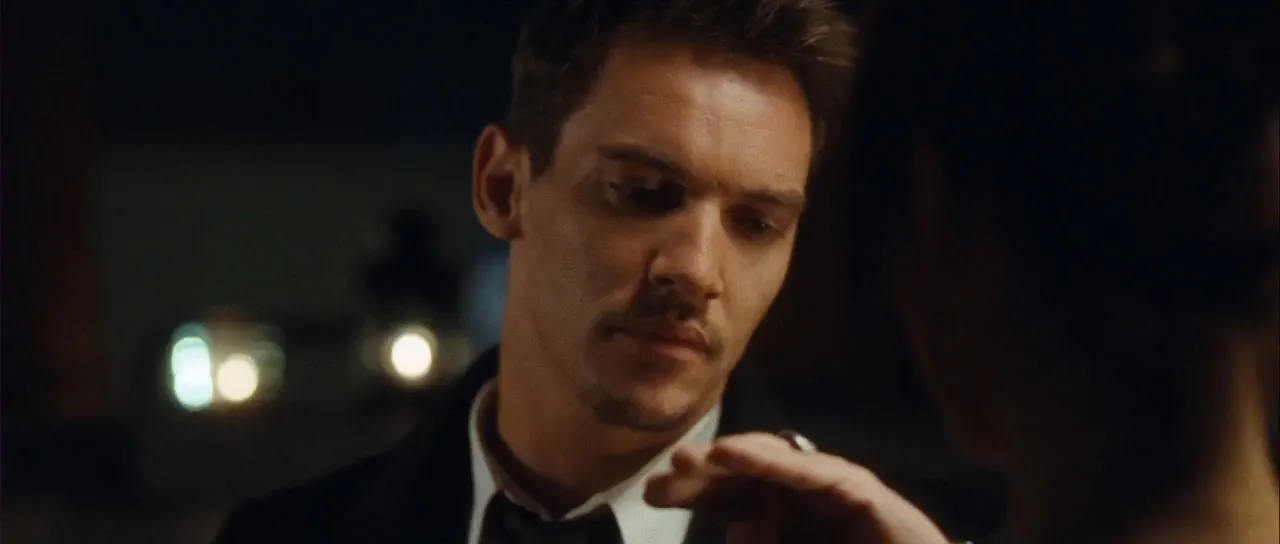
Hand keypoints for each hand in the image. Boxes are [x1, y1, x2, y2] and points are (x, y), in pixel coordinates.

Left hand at [644, 432, 951, 543]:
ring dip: (730, 458)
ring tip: (693, 461)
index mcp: (779, 520)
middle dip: (700, 474)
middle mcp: (800, 498)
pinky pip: (810, 472)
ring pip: (772, 464)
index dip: (689, 492)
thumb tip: (734, 530)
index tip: (650, 493)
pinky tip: (736, 454)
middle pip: (741, 476)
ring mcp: (829, 489)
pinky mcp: (859, 489)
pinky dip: (772, 462)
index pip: (726, 498)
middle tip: (662, 478)